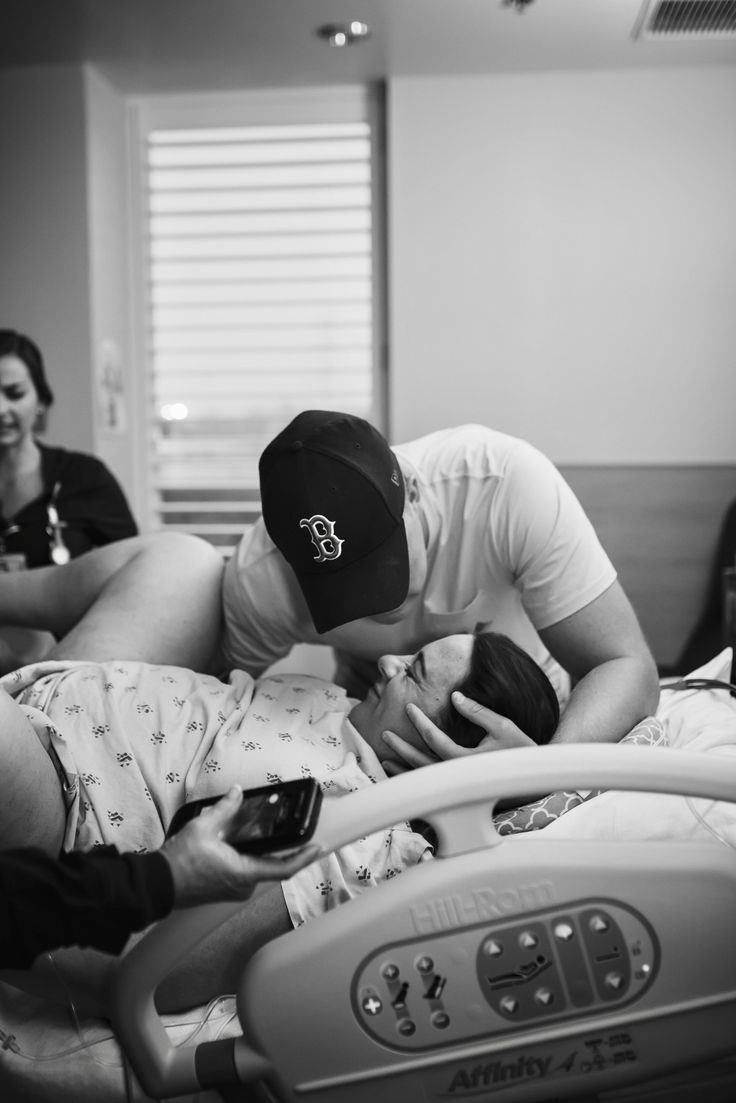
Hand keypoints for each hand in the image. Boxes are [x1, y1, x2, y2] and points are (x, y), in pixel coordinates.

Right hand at [160, 786, 319, 907]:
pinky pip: (245, 872)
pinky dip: (249, 858)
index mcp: (243, 873)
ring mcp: (233, 890)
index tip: (318, 848)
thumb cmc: (178, 863)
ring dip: (264, 853)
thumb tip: (237, 793)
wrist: (157, 886)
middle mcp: (242, 886)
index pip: (284, 869)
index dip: (304, 858)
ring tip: (267, 833)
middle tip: (293, 832)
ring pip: (257, 869)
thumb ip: (223, 808)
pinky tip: (243, 844)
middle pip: (272, 867)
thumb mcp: (202, 828)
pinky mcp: (224, 889)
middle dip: (284, 850)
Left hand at [381, 691, 535, 775]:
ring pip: (424, 779)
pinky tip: (405, 774)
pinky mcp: (462, 793)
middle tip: (384, 734)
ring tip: (385, 758)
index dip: (419, 721)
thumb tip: (455, 696)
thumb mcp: (503, 726)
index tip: (409, 707)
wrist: (537, 781)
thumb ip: (478, 711)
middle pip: (420, 763)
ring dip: (403, 768)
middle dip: (400, 747)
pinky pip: (433, 787)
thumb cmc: (522, 751)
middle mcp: (458, 776)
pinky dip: (416, 780)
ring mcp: (459, 788)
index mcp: (466, 760)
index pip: (433, 738)